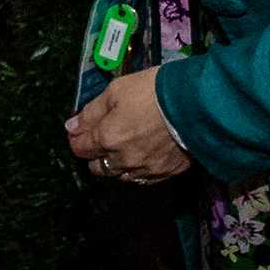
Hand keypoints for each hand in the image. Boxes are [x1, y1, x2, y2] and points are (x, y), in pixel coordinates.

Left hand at [65, 66, 190, 183]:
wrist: (197, 104)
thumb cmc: (154, 91)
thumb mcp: (117, 90)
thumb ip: (91, 112)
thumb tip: (71, 127)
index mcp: (108, 139)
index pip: (81, 149)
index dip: (78, 139)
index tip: (80, 130)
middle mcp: (123, 160)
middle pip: (97, 168)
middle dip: (95, 154)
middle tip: (102, 138)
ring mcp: (145, 169)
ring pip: (120, 175)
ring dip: (116, 164)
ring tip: (124, 147)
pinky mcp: (165, 173)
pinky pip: (142, 178)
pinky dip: (137, 169)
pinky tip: (142, 156)